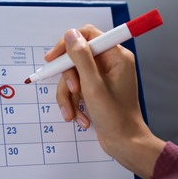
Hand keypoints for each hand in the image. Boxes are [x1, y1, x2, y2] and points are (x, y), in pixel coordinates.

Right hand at [46, 25, 165, 178]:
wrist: (125, 144)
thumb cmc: (115, 117)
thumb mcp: (93, 85)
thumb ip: (80, 57)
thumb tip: (70, 34)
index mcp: (116, 56)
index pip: (87, 35)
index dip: (67, 44)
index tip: (52, 58)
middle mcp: (110, 63)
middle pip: (76, 59)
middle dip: (69, 79)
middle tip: (73, 92)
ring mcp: (103, 77)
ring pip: (73, 76)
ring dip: (69, 96)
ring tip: (73, 114)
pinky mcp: (96, 90)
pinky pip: (76, 89)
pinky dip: (74, 103)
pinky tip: (80, 118)